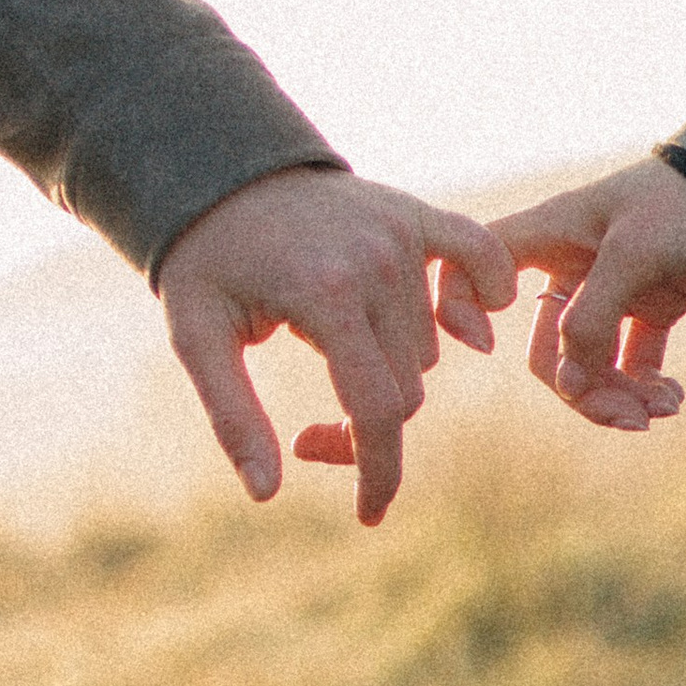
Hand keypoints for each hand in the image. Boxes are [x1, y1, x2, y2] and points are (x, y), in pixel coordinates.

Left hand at [157, 168, 515, 524]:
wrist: (223, 170)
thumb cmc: (207, 261)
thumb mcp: (198, 338)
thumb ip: (233, 415)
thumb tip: (267, 494)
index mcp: (326, 296)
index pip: (377, 409)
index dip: (376, 472)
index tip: (368, 515)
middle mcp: (378, 264)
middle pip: (405, 390)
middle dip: (366, 429)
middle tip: (309, 434)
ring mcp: (405, 237)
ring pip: (427, 350)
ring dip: (391, 372)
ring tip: (331, 364)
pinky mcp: (420, 218)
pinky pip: (482, 259)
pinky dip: (487, 294)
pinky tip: (475, 330)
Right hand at [495, 158, 685, 431]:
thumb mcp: (633, 256)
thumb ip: (592, 320)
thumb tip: (567, 384)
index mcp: (550, 236)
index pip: (476, 268)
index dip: (462, 308)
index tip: (486, 345)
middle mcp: (572, 266)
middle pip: (549, 351)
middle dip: (582, 391)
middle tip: (629, 420)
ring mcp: (611, 290)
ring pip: (592, 365)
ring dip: (621, 397)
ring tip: (664, 410)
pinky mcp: (651, 305)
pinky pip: (633, 363)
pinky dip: (648, 386)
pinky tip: (673, 397)